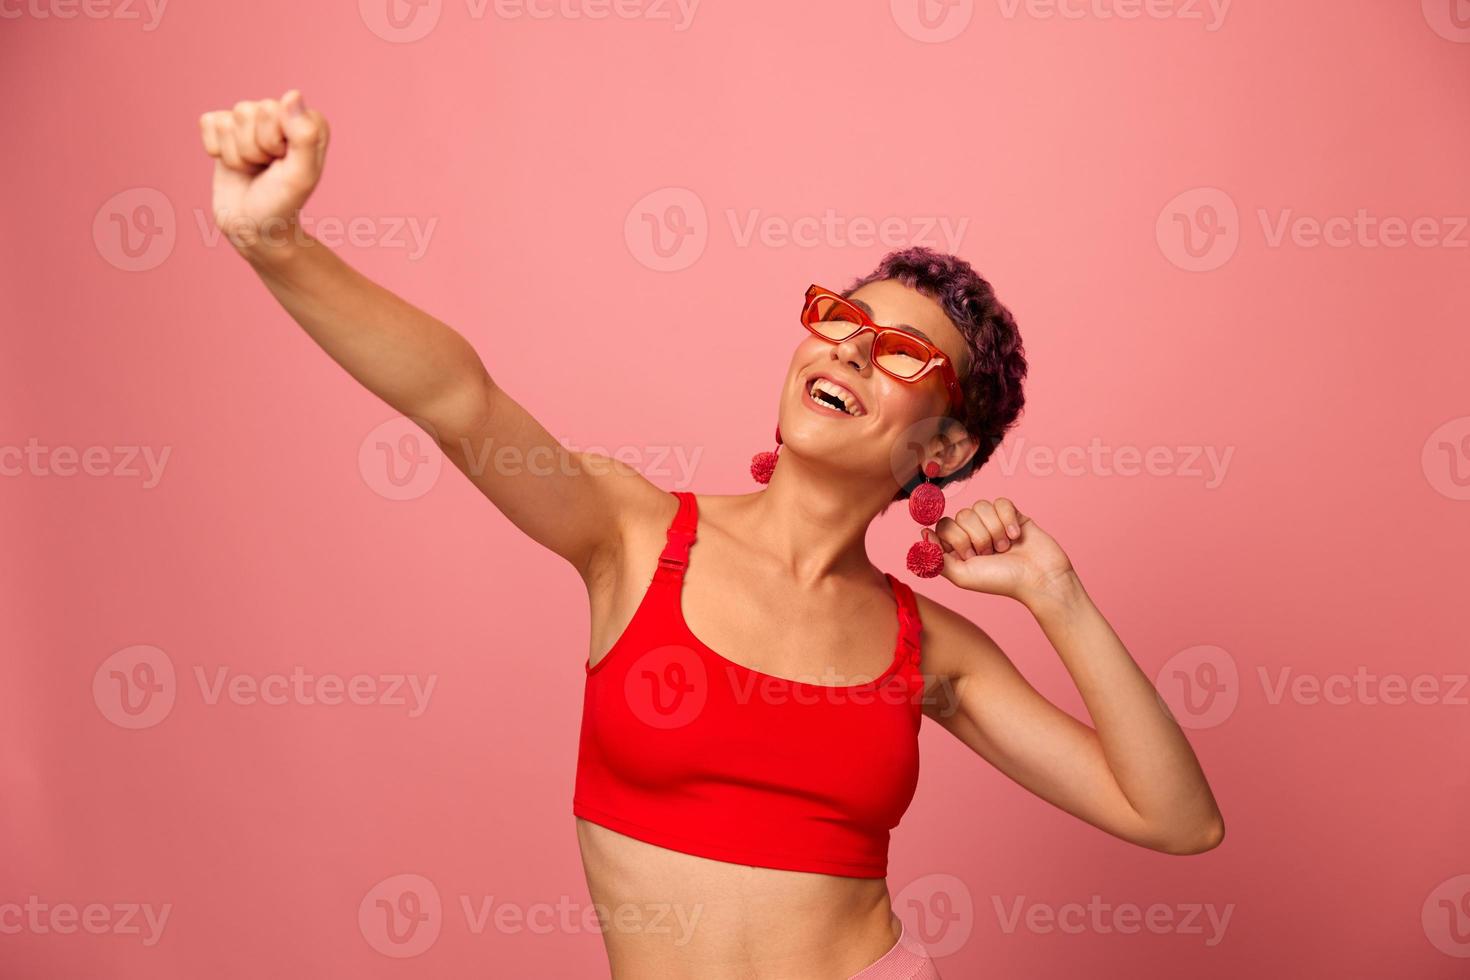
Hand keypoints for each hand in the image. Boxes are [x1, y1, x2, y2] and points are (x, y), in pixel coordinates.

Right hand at [197, 90, 328, 252]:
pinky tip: (235, 164)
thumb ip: (304, 136)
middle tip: (267, 169)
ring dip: (237, 154)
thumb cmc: (281, 203)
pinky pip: (209, 123)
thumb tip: (291, 95)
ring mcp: (253, 120)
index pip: (274, 109)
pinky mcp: (226, 127)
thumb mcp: (300, 176)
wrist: (253, 226)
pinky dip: (217, 150)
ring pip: (228, 121)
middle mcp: (283, 114)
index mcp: (309, 121)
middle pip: (248, 111)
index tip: (284, 163)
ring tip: (254, 169)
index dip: (273, 142)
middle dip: (253, 149)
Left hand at [926, 497, 1076, 604]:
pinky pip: (1001, 502)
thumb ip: (938, 557)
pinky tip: (1016, 536)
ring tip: (1005, 548)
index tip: (969, 555)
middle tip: (990, 554)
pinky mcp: (1013, 515)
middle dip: (977, 537)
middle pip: (962, 514)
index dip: (956, 538)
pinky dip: (1008, 520)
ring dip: (994, 530)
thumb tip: (922, 533)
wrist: (1039, 578)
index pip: (943, 525)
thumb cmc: (1001, 581)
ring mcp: (994, 522)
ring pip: (981, 506)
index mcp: (958, 547)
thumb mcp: (962, 576)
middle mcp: (974, 532)